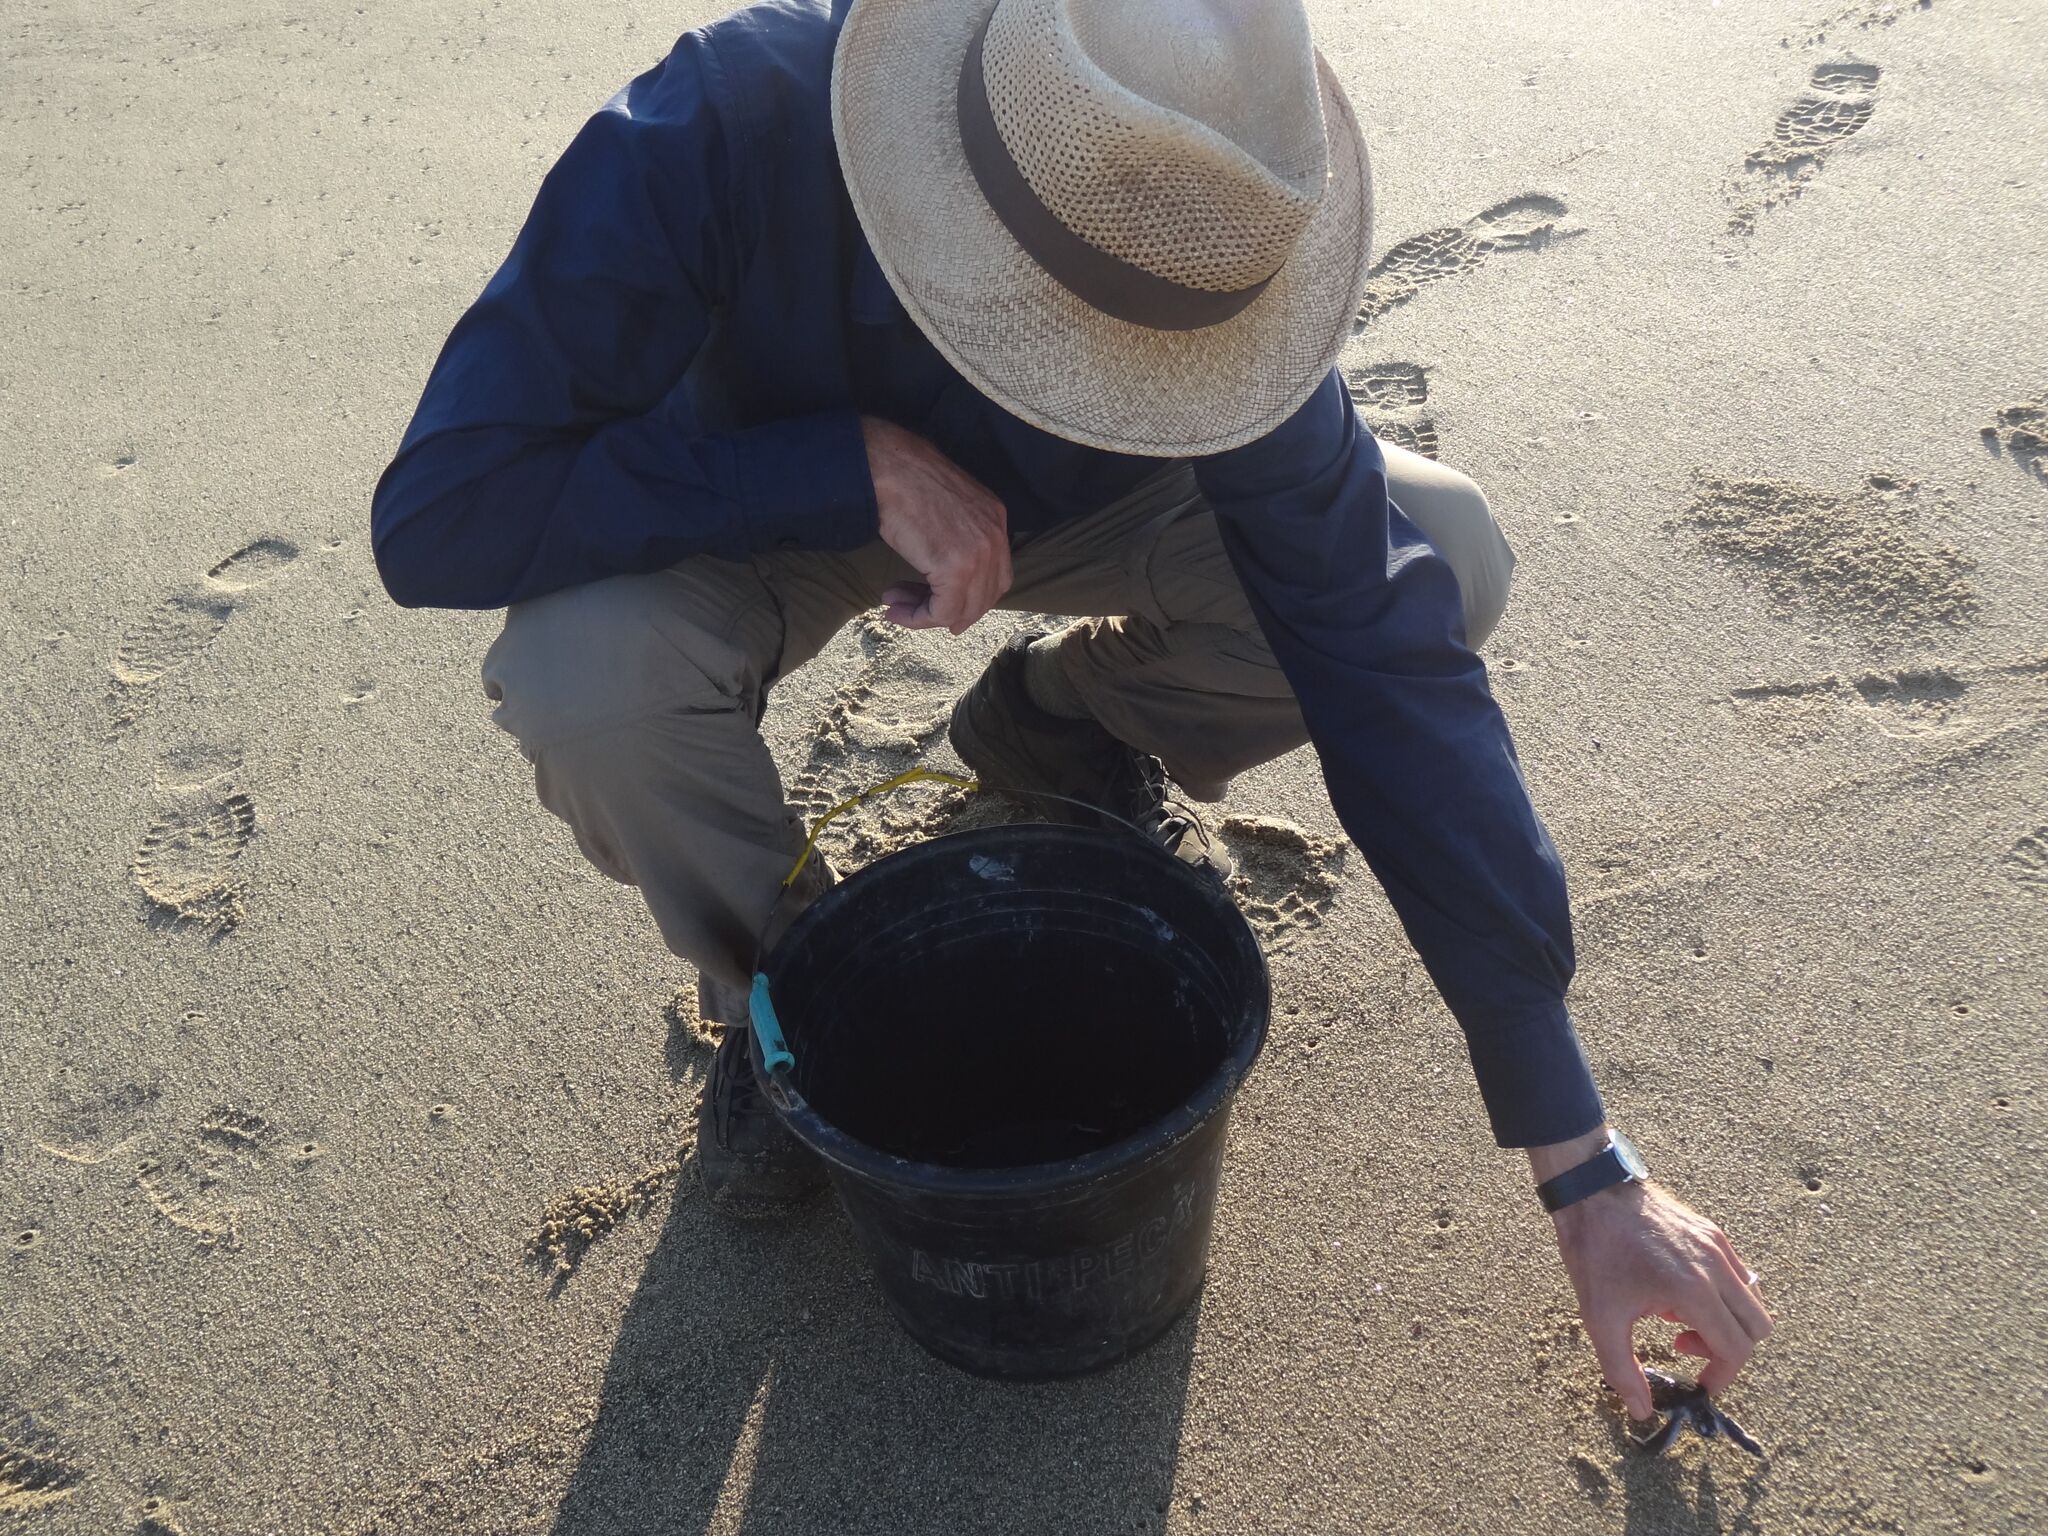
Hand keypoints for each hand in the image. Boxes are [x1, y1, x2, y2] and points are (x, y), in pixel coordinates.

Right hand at [861, 416, 1011, 633]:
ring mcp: (979, 554)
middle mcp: (995, 537)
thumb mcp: (945, 507)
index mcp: (994, 519)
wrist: (887, 467)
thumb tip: (941, 573)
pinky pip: (942, 611)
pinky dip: (919, 618)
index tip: (938, 604)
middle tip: (914, 610)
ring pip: (964, 609)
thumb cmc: (904, 480)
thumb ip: (954, 537)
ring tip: (896, 606)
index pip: (994, 576)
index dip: (968, 599)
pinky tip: (896, 609)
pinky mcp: (955, 568)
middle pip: (984, 597)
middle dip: (949, 611)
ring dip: (927, 615)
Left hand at [1535, 1135, 1772, 1418]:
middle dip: (1728, 1350)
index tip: (1697, 1383)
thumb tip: (1643, 1411)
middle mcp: (1717, 1266)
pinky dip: (1720, 1295)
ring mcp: (1718, 1245)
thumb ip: (1623, 1371)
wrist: (1591, 1190)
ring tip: (1676, 1317)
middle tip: (1684, 1345)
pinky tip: (1675, 1291)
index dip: (1722, 1376)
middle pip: (1757, 1328)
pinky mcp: (1712, 1232)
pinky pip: (1738, 1275)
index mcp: (1695, 1290)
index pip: (1737, 1349)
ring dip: (1726, 1321)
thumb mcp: (1599, 1318)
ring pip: (1752, 1300)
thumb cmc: (1594, 1251)